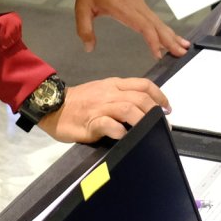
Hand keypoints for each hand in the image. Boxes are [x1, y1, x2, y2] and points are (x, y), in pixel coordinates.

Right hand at [39, 77, 169, 142]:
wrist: (53, 106)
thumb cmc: (80, 102)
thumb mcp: (102, 92)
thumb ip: (121, 96)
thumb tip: (143, 108)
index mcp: (114, 85)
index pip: (142, 85)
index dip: (159, 95)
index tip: (167, 107)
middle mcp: (109, 93)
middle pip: (139, 97)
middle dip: (154, 111)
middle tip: (162, 124)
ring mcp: (99, 107)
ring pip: (127, 108)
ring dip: (142, 120)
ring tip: (148, 130)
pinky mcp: (90, 121)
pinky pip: (107, 124)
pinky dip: (119, 130)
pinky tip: (124, 136)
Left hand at [75, 0, 190, 57]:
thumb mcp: (82, 8)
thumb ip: (84, 29)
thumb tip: (89, 48)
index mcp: (123, 8)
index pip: (143, 25)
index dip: (152, 40)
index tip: (158, 54)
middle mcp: (137, 6)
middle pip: (156, 25)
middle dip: (170, 40)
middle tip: (182, 54)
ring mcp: (141, 4)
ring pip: (159, 22)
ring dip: (171, 35)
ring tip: (183, 47)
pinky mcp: (142, 5)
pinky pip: (156, 19)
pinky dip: (165, 29)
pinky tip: (172, 37)